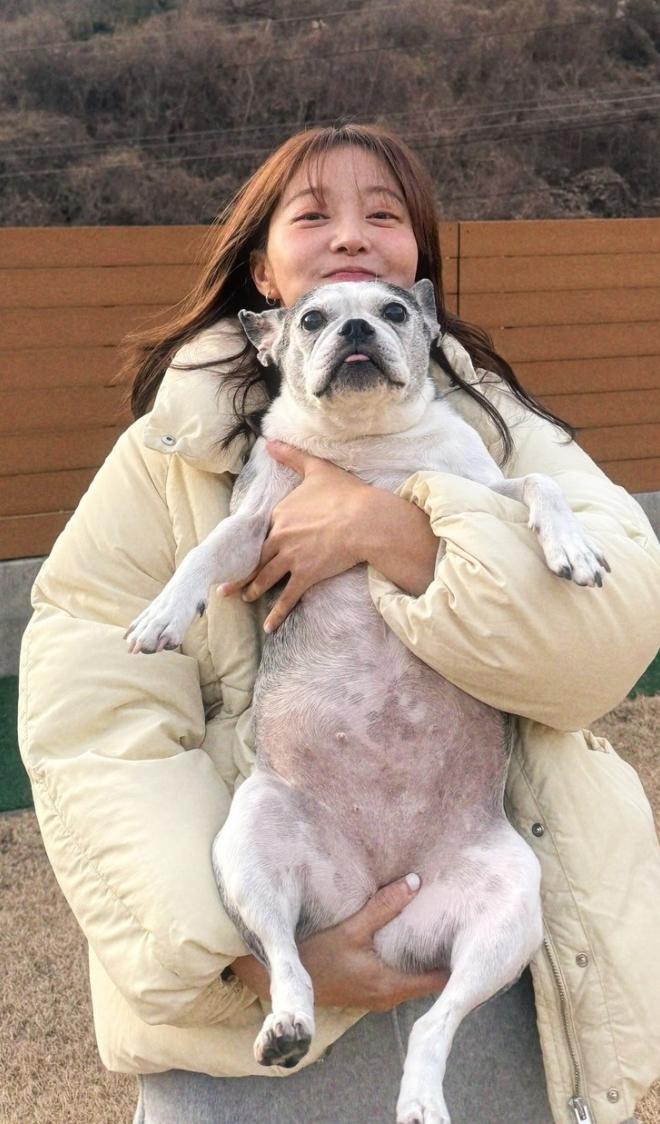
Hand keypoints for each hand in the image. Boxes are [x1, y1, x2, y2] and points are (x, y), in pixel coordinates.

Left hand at [220, 440, 369, 632]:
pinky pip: (287, 597)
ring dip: (252, 590)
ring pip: (264, 578)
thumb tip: (270, 441)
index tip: (239, 551)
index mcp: (280, 514)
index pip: (259, 532)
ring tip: (243, 599)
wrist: (365, 519)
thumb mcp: (316, 468)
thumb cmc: (345, 494)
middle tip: (225, 584)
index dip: (250, 543)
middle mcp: (279, 537)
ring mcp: (291, 558)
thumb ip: (291, 456)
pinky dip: (276, 613)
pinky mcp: (305, 575)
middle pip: (255, 558)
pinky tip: (268, 626)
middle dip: (239, 572)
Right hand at [228, 874, 447, 1010]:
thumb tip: (416, 882)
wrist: (277, 979)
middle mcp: (388, 996)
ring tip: (441, 922)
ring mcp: (377, 995)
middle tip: (463, 919)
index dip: (460, 957)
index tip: (476, 931)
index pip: (442, 979)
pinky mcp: (367, 989)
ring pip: (413, 974)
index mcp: (390, 985)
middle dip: (444, 950)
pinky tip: (409, 933)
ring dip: (423, 953)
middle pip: (430, 977)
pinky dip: (407, 956)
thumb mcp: (349, 929)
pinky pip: (398, 974)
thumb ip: (383, 907)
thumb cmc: (313, 955)